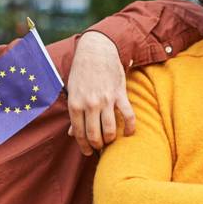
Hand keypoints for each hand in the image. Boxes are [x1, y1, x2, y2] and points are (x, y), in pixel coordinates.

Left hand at [66, 30, 136, 155]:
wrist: (96, 51)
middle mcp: (90, 104)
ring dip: (110, 139)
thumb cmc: (82, 72)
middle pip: (94, 135)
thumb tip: (72, 134)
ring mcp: (106, 100)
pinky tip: (128, 133)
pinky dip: (130, 128)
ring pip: (110, 129)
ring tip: (110, 140)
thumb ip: (74, 114)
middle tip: (99, 147)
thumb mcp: (72, 91)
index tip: (88, 152)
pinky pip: (128, 116)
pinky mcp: (119, 94)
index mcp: (75, 104)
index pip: (79, 133)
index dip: (84, 146)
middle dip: (97, 145)